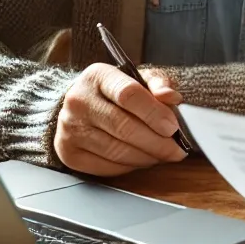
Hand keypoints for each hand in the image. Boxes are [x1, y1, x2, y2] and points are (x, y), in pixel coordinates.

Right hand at [53, 63, 186, 176]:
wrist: (82, 105)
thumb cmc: (117, 91)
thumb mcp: (141, 77)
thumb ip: (159, 83)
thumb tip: (171, 96)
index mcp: (98, 76)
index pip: (128, 94)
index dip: (154, 113)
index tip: (173, 127)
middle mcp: (79, 101)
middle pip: (123, 126)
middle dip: (156, 142)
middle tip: (176, 150)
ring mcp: (70, 128)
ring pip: (115, 150)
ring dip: (146, 157)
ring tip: (163, 155)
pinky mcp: (68, 153)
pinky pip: (105, 166)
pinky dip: (129, 167)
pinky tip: (142, 160)